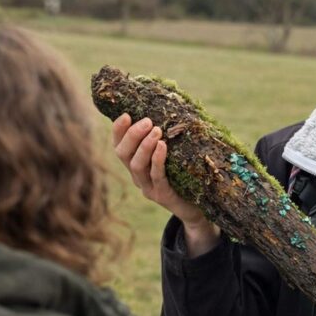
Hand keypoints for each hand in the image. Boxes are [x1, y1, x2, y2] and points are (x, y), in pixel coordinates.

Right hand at [112, 114, 218, 253]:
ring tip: (156, 131)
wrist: (197, 208)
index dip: (118, 131)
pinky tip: (162, 146)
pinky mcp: (162, 196)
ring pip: (136, 165)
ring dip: (144, 146)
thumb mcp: (172, 155)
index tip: (126, 115)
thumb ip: (164, 138)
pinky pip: (157, 176)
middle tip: (147, 121)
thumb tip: (170, 108)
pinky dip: (157, 160)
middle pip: (123, 155)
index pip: (119, 146)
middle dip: (132, 135)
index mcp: (135, 165)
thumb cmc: (185, 175)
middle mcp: (137, 177)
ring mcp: (148, 188)